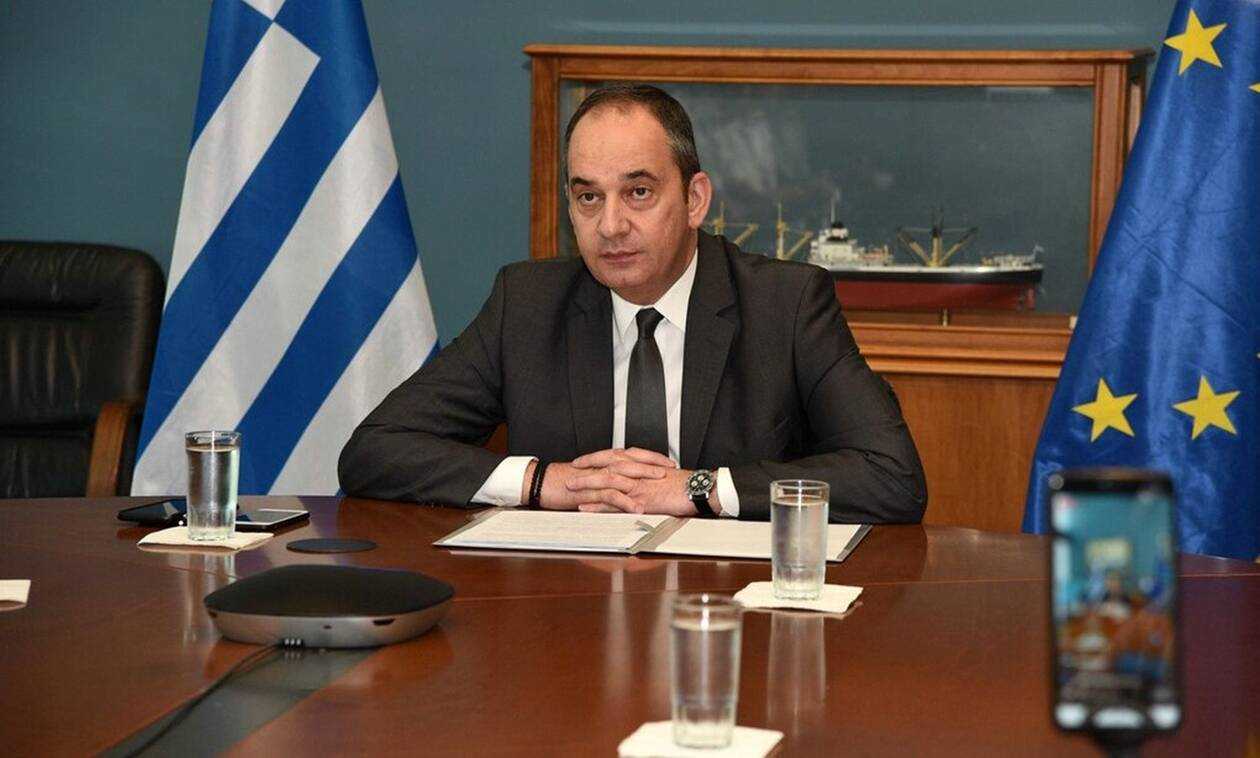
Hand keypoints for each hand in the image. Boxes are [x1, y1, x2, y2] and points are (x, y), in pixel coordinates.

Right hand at [520, 451, 674, 510]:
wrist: (542, 483)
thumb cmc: (564, 481)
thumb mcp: (591, 478)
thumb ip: (608, 478)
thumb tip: (626, 483)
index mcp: (604, 461)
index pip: (632, 455)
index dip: (651, 457)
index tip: (667, 462)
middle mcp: (602, 465)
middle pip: (632, 461)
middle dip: (652, 465)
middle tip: (669, 470)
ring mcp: (596, 477)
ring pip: (623, 474)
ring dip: (642, 478)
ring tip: (659, 484)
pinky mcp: (588, 491)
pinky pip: (610, 495)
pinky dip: (624, 501)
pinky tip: (636, 508)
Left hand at [564, 452, 717, 515]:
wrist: (699, 489)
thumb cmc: (685, 483)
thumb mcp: (665, 475)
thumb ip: (649, 475)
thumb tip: (640, 478)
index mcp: (643, 463)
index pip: (615, 455)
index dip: (597, 457)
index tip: (584, 460)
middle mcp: (638, 471)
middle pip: (606, 465)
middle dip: (586, 467)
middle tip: (570, 471)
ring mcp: (638, 486)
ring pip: (607, 481)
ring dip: (586, 484)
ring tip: (570, 486)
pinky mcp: (640, 501)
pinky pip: (615, 503)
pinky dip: (598, 505)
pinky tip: (586, 508)